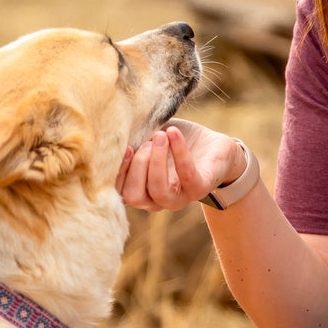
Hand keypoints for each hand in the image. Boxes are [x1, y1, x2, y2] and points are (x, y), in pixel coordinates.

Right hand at [116, 119, 243, 211]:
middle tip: (147, 142)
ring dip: (156, 161)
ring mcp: (179, 197)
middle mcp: (157, 199)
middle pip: (133, 196)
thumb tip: (114, 127)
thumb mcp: (150, 136)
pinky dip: (178, 151)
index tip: (124, 146)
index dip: (117, 172)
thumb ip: (133, 137)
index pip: (119, 192)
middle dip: (136, 167)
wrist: (214, 145)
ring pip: (158, 191)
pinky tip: (174, 132)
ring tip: (160, 136)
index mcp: (141, 189)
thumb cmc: (176, 141)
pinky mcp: (200, 187)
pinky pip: (186, 174)